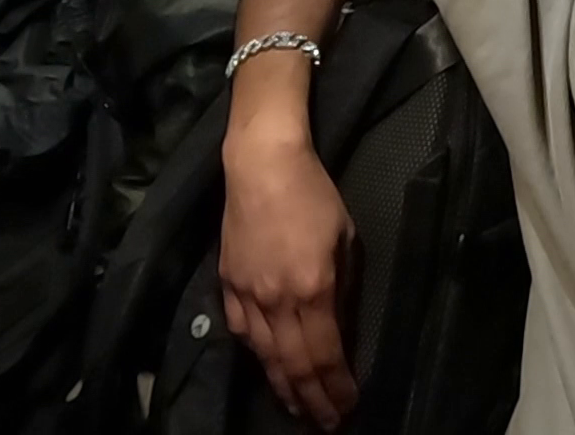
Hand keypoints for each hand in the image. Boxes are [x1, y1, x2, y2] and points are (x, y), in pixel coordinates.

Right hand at [220, 132, 358, 430]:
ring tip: (297, 407)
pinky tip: (267, 366)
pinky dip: (256, 356)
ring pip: (263, 356)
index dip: (336, 388)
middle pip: (293, 366)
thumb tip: (340, 329)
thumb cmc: (314, 195)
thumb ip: (343, 289)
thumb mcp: (346, 239)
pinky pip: (240, 332)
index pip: (325, 355)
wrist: (261, 165)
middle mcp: (277, 300)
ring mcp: (247, 294)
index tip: (348, 408)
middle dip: (311, 400)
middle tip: (324, 423)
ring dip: (282, 386)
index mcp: (312, 288)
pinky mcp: (226, 284)